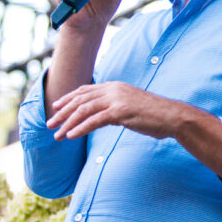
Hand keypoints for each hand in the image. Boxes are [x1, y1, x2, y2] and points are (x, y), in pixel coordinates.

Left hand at [48, 81, 221, 177]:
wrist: (173, 116)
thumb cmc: (154, 115)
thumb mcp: (131, 106)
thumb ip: (115, 108)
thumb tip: (103, 116)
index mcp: (115, 86)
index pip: (85, 90)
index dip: (68, 99)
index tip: (56, 107)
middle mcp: (113, 89)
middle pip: (80, 99)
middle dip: (62, 112)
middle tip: (49, 124)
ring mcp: (117, 99)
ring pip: (84, 110)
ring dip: (67, 123)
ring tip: (56, 134)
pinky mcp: (121, 112)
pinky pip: (95, 120)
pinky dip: (80, 128)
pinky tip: (71, 136)